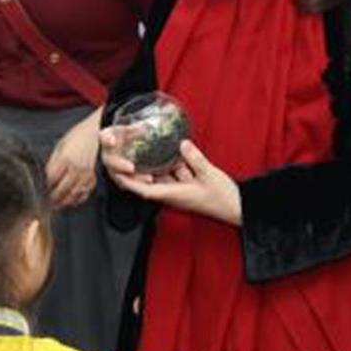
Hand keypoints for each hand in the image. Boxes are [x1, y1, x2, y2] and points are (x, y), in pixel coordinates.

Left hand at [46, 113, 99, 208]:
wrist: (98, 132)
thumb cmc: (78, 136)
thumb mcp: (60, 145)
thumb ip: (53, 162)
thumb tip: (43, 176)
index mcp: (65, 160)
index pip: (50, 180)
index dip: (41, 188)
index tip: (35, 193)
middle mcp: (76, 170)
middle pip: (60, 191)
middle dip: (49, 199)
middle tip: (42, 204)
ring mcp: (86, 175)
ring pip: (72, 195)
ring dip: (62, 202)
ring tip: (53, 205)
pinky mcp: (93, 178)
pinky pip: (84, 194)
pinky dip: (76, 199)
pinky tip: (69, 200)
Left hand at [99, 135, 242, 225]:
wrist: (235, 206)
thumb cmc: (222, 196)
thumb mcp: (210, 175)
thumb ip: (196, 160)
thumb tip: (182, 144)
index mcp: (173, 195)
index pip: (143, 190)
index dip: (127, 181)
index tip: (116, 170)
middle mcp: (171, 194)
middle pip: (144, 183)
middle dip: (130, 172)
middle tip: (120, 155)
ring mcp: (177, 190)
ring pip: (156, 178)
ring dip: (145, 167)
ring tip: (133, 150)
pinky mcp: (184, 186)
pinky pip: (168, 175)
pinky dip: (161, 165)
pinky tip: (161, 152)